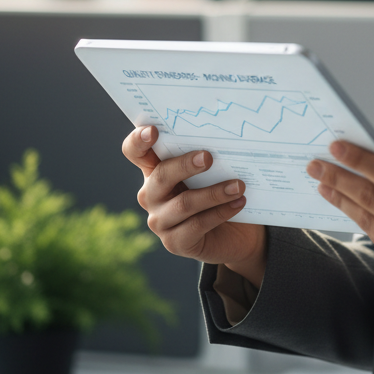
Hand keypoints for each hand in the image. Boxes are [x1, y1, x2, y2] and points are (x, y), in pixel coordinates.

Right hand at [121, 126, 265, 287]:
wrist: (235, 231)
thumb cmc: (219, 189)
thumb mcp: (212, 170)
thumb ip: (207, 155)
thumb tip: (226, 137)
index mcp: (154, 170)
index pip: (135, 152)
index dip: (138, 141)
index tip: (153, 130)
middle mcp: (151, 195)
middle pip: (161, 176)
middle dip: (185, 165)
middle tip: (208, 157)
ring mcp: (160, 221)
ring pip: (184, 203)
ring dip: (214, 193)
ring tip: (239, 185)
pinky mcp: (175, 242)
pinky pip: (197, 225)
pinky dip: (221, 212)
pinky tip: (239, 202)